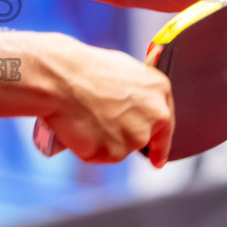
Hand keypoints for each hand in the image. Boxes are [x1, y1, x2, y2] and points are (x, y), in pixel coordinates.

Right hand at [36, 41, 174, 165]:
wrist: (60, 78)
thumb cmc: (84, 68)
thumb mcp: (121, 71)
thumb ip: (136, 92)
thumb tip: (133, 104)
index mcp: (159, 91)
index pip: (166, 125)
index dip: (160, 145)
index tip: (156, 159)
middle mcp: (154, 116)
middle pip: (142, 139)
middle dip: (125, 138)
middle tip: (102, 128)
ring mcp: (135, 136)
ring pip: (119, 148)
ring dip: (103, 142)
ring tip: (84, 118)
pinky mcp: (115, 152)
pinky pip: (100, 155)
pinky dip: (87, 147)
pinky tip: (78, 129)